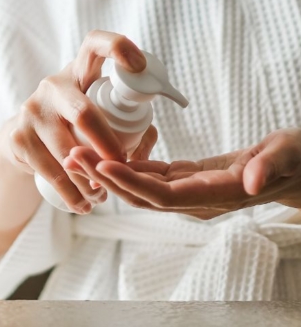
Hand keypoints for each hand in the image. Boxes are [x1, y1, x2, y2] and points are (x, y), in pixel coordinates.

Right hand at [0, 30, 150, 213]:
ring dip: (90, 180)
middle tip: (122, 168)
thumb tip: (145, 147)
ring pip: (67, 151)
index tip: (139, 66)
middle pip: (84, 113)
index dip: (117, 48)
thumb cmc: (73, 123)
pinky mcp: (18, 137)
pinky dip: (70, 193)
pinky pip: (50, 171)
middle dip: (107, 146)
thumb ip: (130, 124)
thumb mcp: (96, 112)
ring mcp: (31, 110)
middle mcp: (53, 86)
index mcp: (78, 72)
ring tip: (103, 196)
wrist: (23, 139)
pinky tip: (81, 204)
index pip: (95, 44)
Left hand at [64, 128, 300, 218]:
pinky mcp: (186, 178)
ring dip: (108, 172)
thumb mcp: (286, 155)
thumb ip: (269, 166)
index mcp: (215, 194)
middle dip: (106, 177)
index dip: (132, 182)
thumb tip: (252, 182)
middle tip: (74, 156)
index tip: (103, 164)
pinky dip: (127, 166)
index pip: (164, 195)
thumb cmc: (293, 159)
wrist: (294, 168)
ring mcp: (189, 190)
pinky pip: (150, 176)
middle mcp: (196, 199)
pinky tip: (105, 154)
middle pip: (141, 194)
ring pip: (140, 186)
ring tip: (78, 154)